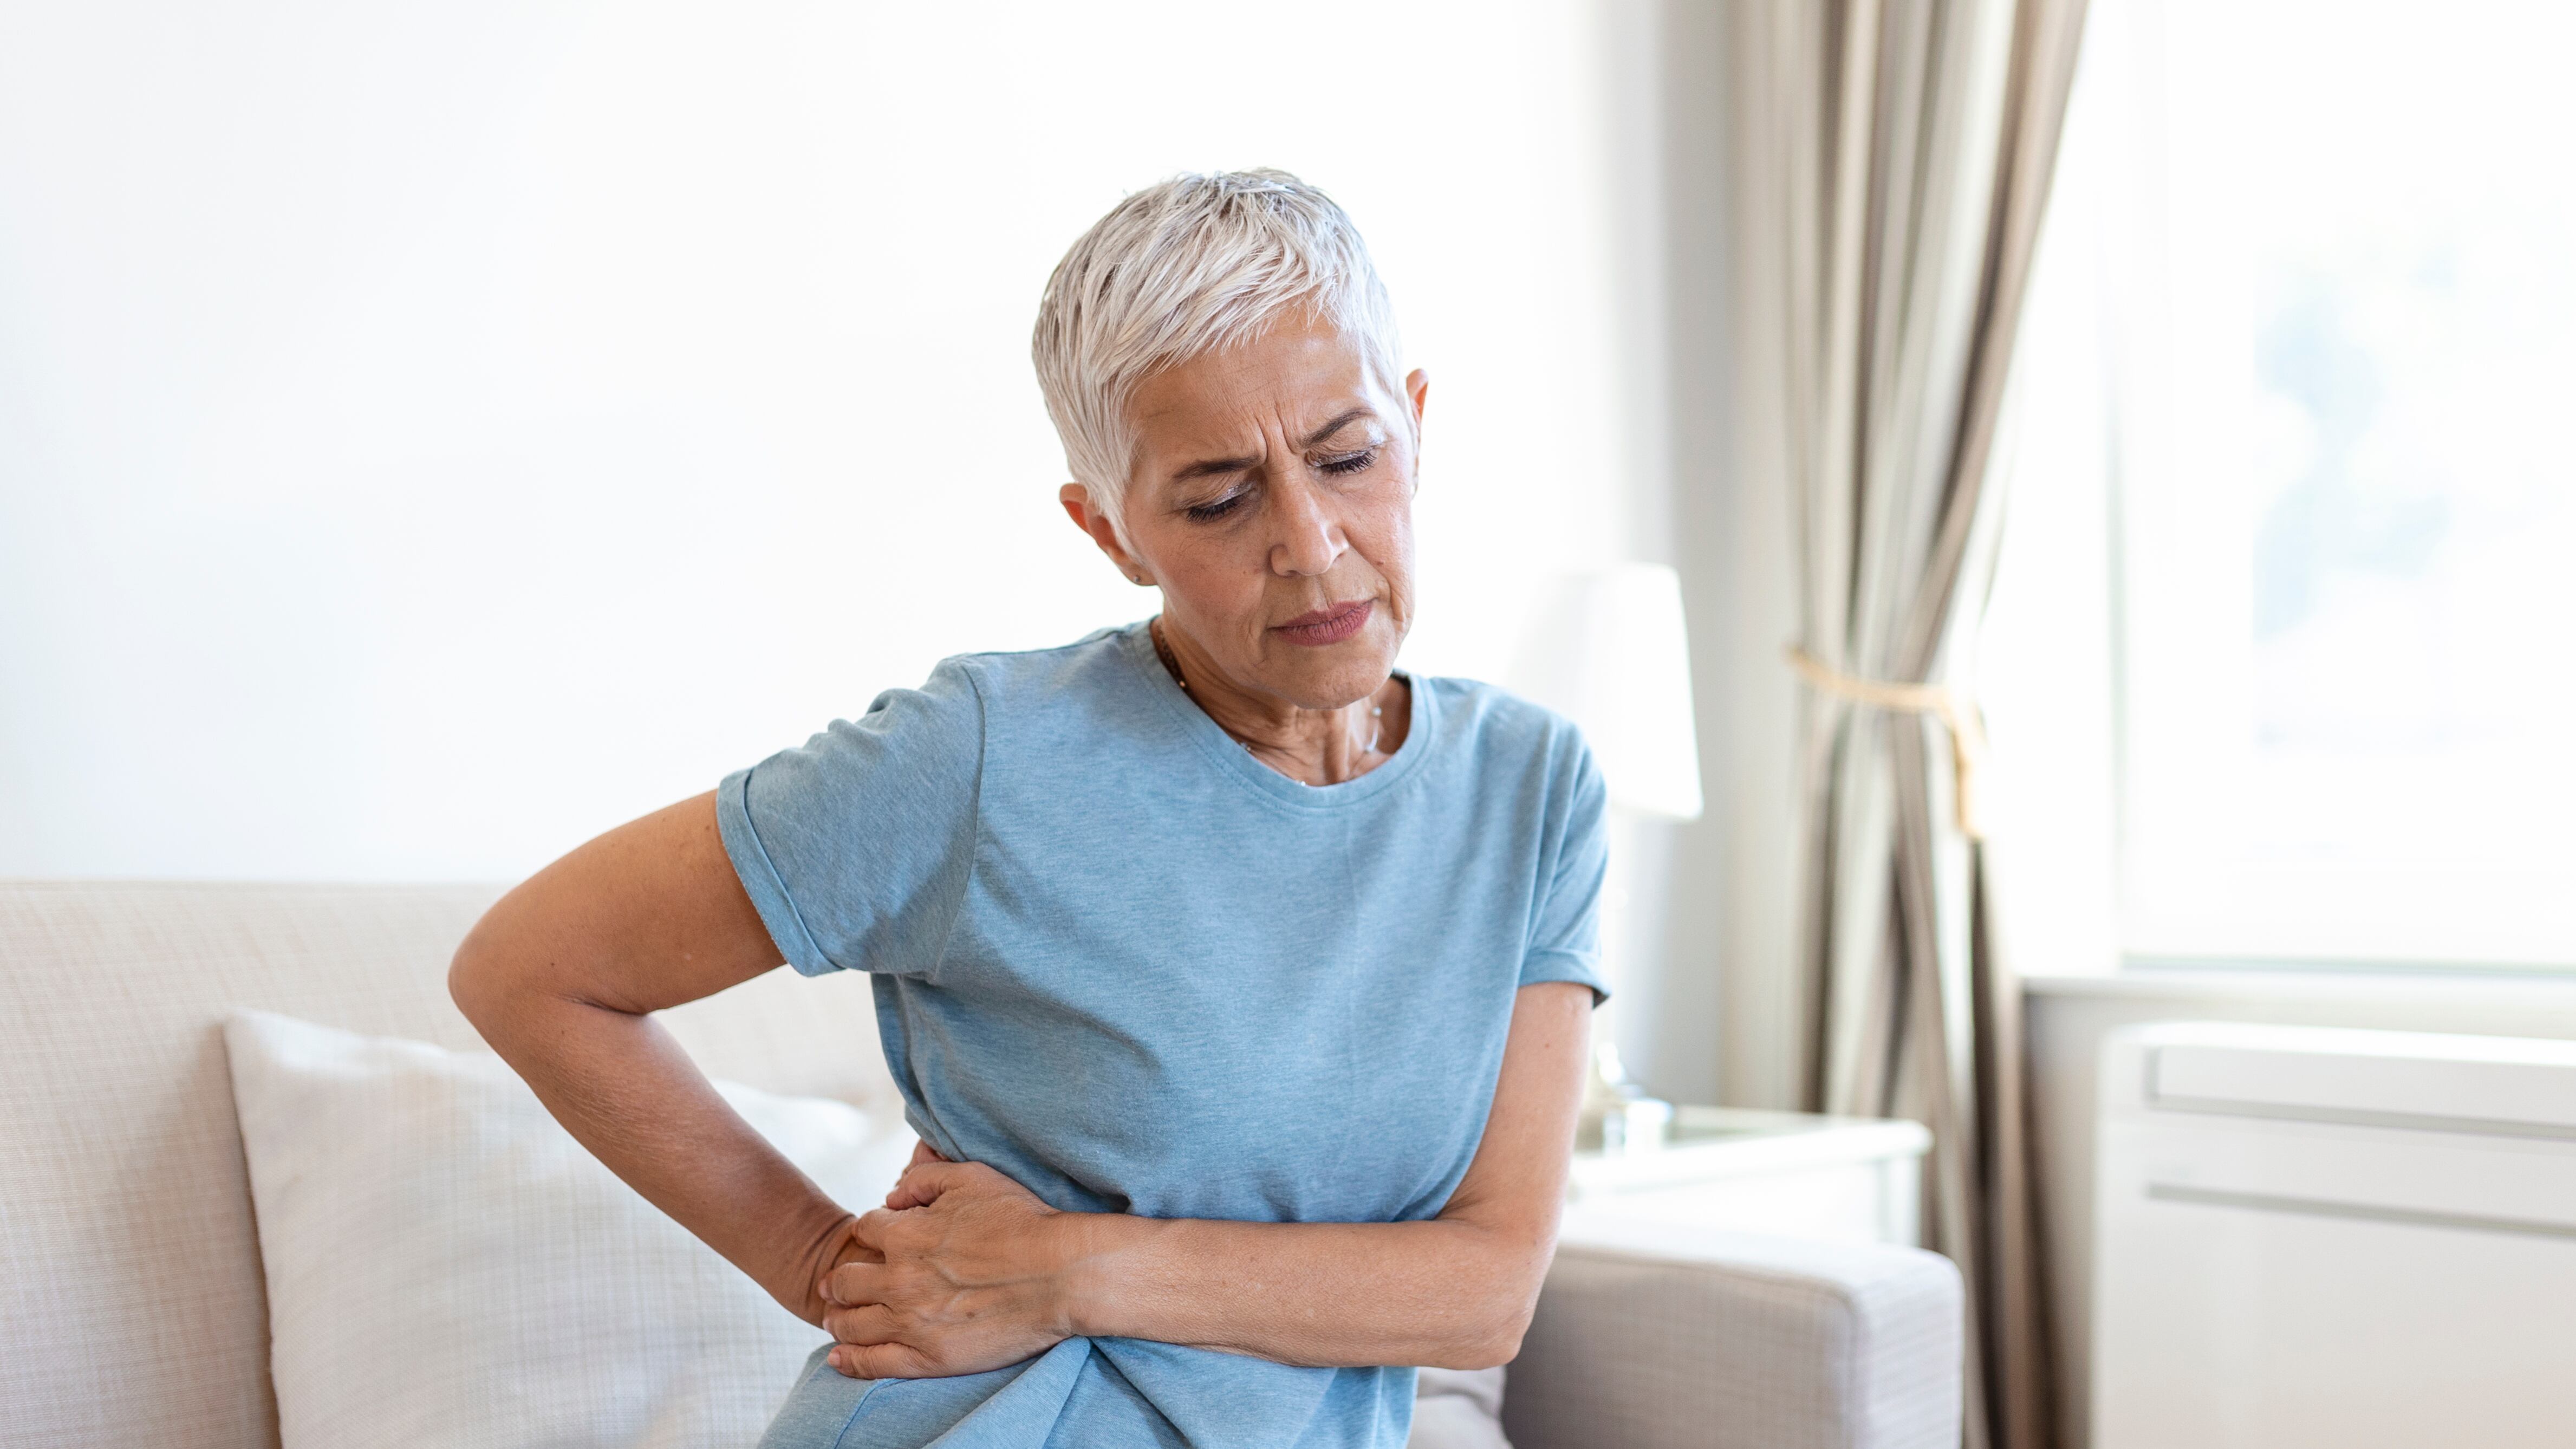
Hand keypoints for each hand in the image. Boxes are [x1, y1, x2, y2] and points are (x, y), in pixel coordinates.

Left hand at [820, 1157, 1081, 1378]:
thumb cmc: (1023, 1221)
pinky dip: (849, 1361)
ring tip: (836, 1318)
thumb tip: (892, 1195)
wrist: (1061, 1274)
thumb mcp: (973, 1178)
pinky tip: (838, 1358)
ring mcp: (911, 1323)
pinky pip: (873, 1363)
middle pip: (845, 1281)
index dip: (869, 1231)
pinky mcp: (929, 1359)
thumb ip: (924, 1179)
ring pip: (850, 1324)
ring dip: (837, 1319)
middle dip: (838, 1279)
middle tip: (835, 1285)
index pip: (864, 1230)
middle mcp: (899, 1281)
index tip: (877, 1239)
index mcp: (906, 1236)